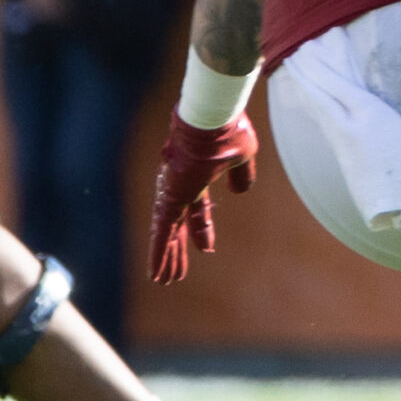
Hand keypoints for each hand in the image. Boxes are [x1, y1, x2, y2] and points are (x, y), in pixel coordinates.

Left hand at [149, 111, 259, 282]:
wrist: (212, 120)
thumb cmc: (229, 130)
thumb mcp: (244, 155)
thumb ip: (242, 175)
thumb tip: (241, 192)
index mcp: (198, 175)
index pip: (197, 209)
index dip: (201, 229)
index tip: (206, 248)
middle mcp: (182, 186)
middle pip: (176, 225)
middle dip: (177, 249)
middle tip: (175, 272)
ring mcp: (173, 193)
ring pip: (166, 233)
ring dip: (166, 258)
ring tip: (163, 281)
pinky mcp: (170, 199)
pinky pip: (161, 233)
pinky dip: (159, 254)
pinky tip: (156, 274)